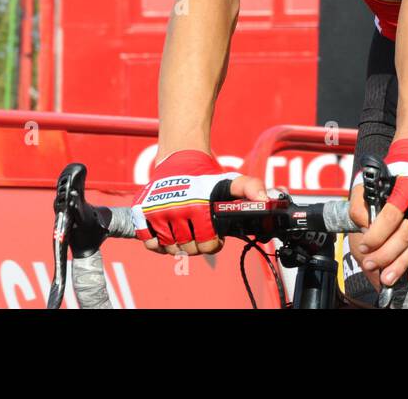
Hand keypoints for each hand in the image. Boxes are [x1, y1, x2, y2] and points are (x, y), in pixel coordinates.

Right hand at [131, 150, 262, 255]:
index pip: (208, 246)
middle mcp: (175, 210)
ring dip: (178, 244)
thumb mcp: (231, 181)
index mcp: (197, 207)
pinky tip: (167, 233)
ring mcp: (156, 212)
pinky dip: (157, 243)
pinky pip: (149, 243)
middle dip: (196, 244)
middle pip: (188, 249)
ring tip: (185, 232)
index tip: (213, 234)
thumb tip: (266, 199)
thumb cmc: (207, 175)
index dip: (213, 243)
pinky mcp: (142, 213)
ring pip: (169, 248)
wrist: (180, 158)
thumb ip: (251, 188)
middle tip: (198, 232)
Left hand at [355, 140, 407, 287]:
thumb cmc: (395, 170)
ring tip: (387, 278)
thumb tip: (364, 229)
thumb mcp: (373, 178)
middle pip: (407, 233)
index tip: (364, 246)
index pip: (392, 215)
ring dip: (403, 263)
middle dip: (387, 253)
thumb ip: (361, 201)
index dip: (377, 234)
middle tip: (370, 265)